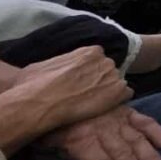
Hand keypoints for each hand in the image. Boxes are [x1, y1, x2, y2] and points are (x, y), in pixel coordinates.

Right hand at [13, 47, 129, 127]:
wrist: (40, 103)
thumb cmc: (34, 84)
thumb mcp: (44, 65)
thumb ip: (59, 62)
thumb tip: (53, 69)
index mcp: (90, 51)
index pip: (98, 58)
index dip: (91, 71)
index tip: (82, 81)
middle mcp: (105, 60)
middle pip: (108, 70)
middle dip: (100, 80)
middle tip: (87, 93)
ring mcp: (114, 76)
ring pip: (116, 83)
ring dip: (108, 92)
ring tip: (93, 103)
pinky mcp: (119, 92)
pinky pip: (126, 95)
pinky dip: (117, 101)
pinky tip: (103, 108)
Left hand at [39, 105, 160, 159]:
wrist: (51, 94)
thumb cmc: (48, 126)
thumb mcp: (46, 145)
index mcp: (78, 136)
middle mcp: (101, 126)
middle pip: (120, 153)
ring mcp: (116, 117)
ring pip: (135, 138)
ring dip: (148, 157)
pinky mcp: (126, 110)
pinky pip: (144, 120)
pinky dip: (157, 130)